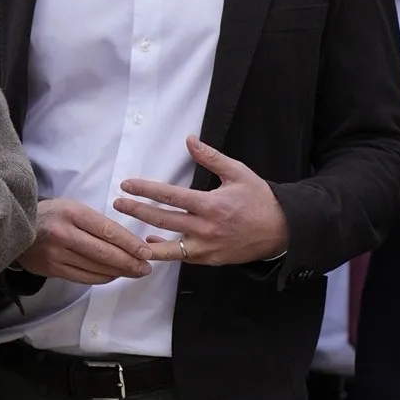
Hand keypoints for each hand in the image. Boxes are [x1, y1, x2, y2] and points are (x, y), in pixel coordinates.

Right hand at [16, 198, 152, 284]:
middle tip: (146, 268)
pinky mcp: (53, 269)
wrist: (17, 227)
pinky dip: (103, 278)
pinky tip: (113, 275)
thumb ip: (96, 223)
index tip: (146, 252)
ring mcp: (57, 254)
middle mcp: (64, 233)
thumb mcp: (72, 208)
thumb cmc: (52, 215)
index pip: (107, 230)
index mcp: (72, 212)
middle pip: (104, 252)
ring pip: (96, 268)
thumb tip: (127, 242)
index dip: (129, 243)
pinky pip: (84, 278)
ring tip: (134, 272)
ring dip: (119, 272)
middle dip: (129, 262)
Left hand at [113, 135, 288, 265]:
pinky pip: (181, 257)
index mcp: (211, 205)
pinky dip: (164, 250)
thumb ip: (211, 157)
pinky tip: (150, 242)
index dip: (145, 190)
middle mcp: (206, 228)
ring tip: (123, 232)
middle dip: (136, 211)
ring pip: (168, 247)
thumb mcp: (238, 173)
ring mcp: (207, 248)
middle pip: (162, 220)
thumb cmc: (259, 199)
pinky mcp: (210, 260)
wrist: (282, 231)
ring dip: (143, 238)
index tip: (126, 185)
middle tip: (117, 203)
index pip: (169, 196)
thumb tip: (189, 140)